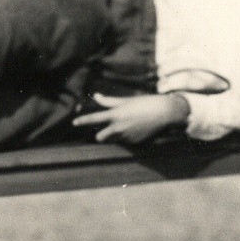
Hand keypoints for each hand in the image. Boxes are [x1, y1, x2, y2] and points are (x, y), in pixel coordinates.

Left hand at [72, 93, 189, 143]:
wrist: (165, 114)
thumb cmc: (146, 103)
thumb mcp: (127, 100)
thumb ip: (109, 101)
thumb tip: (96, 96)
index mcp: (116, 115)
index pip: (94, 118)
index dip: (83, 121)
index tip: (74, 123)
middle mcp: (119, 128)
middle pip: (100, 137)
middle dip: (101, 135)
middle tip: (108, 128)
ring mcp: (127, 137)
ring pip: (114, 140)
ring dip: (116, 136)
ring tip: (129, 126)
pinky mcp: (135, 144)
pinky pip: (126, 142)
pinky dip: (128, 137)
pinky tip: (138, 129)